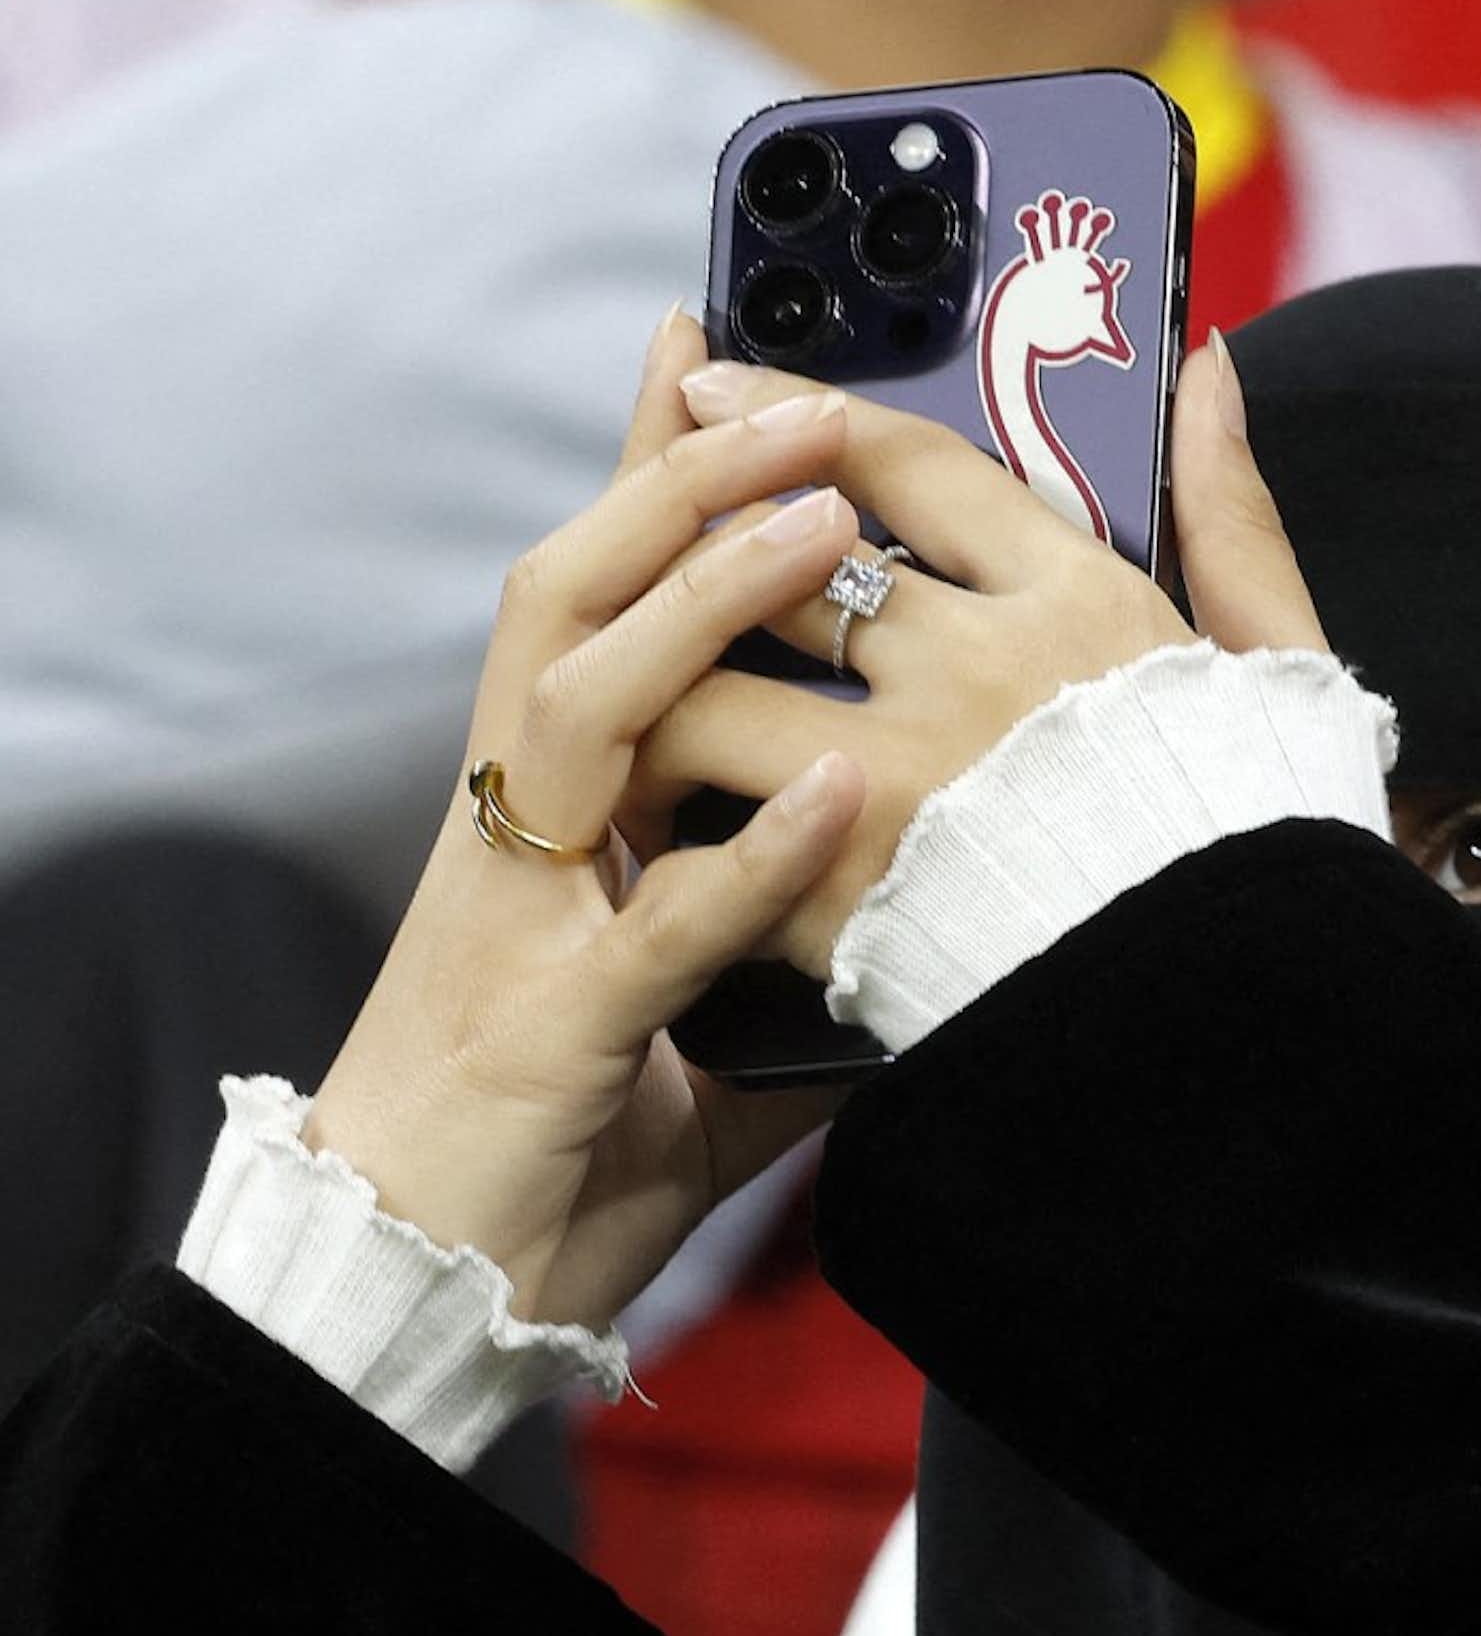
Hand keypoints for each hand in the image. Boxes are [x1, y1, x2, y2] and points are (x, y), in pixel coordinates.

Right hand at [302, 310, 874, 1331]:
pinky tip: (826, 791)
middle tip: (789, 393)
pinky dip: (744, 854)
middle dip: (677, 486)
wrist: (428, 1279)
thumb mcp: (682, 998)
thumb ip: (774, 928)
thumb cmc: (561, 1134)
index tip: (709, 356)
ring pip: (588, 710)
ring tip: (813, 523)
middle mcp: (524, 825)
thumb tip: (898, 896)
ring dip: (702, 608)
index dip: (643, 473)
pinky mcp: (556, 1026)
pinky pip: (655, 923)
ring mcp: (530, 915)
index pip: (600, 600)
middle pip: (576, 602)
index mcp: (556, 804)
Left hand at [642, 331, 1325, 973]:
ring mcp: (898, 787)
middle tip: (648, 559)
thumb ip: (1230, 514)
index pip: (911, 467)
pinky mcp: (846, 899)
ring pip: (711, 700)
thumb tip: (1206, 366)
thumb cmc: (1261, 842)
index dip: (800, 415)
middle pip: (782, 572)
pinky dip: (687, 843)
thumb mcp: (1274, 662)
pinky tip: (671, 843)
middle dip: (701, 558)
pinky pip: (717, 849)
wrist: (1239, 1018)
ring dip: (667, 702)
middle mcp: (973, 676)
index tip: (717, 390)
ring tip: (644, 715)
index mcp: (1076, 605)